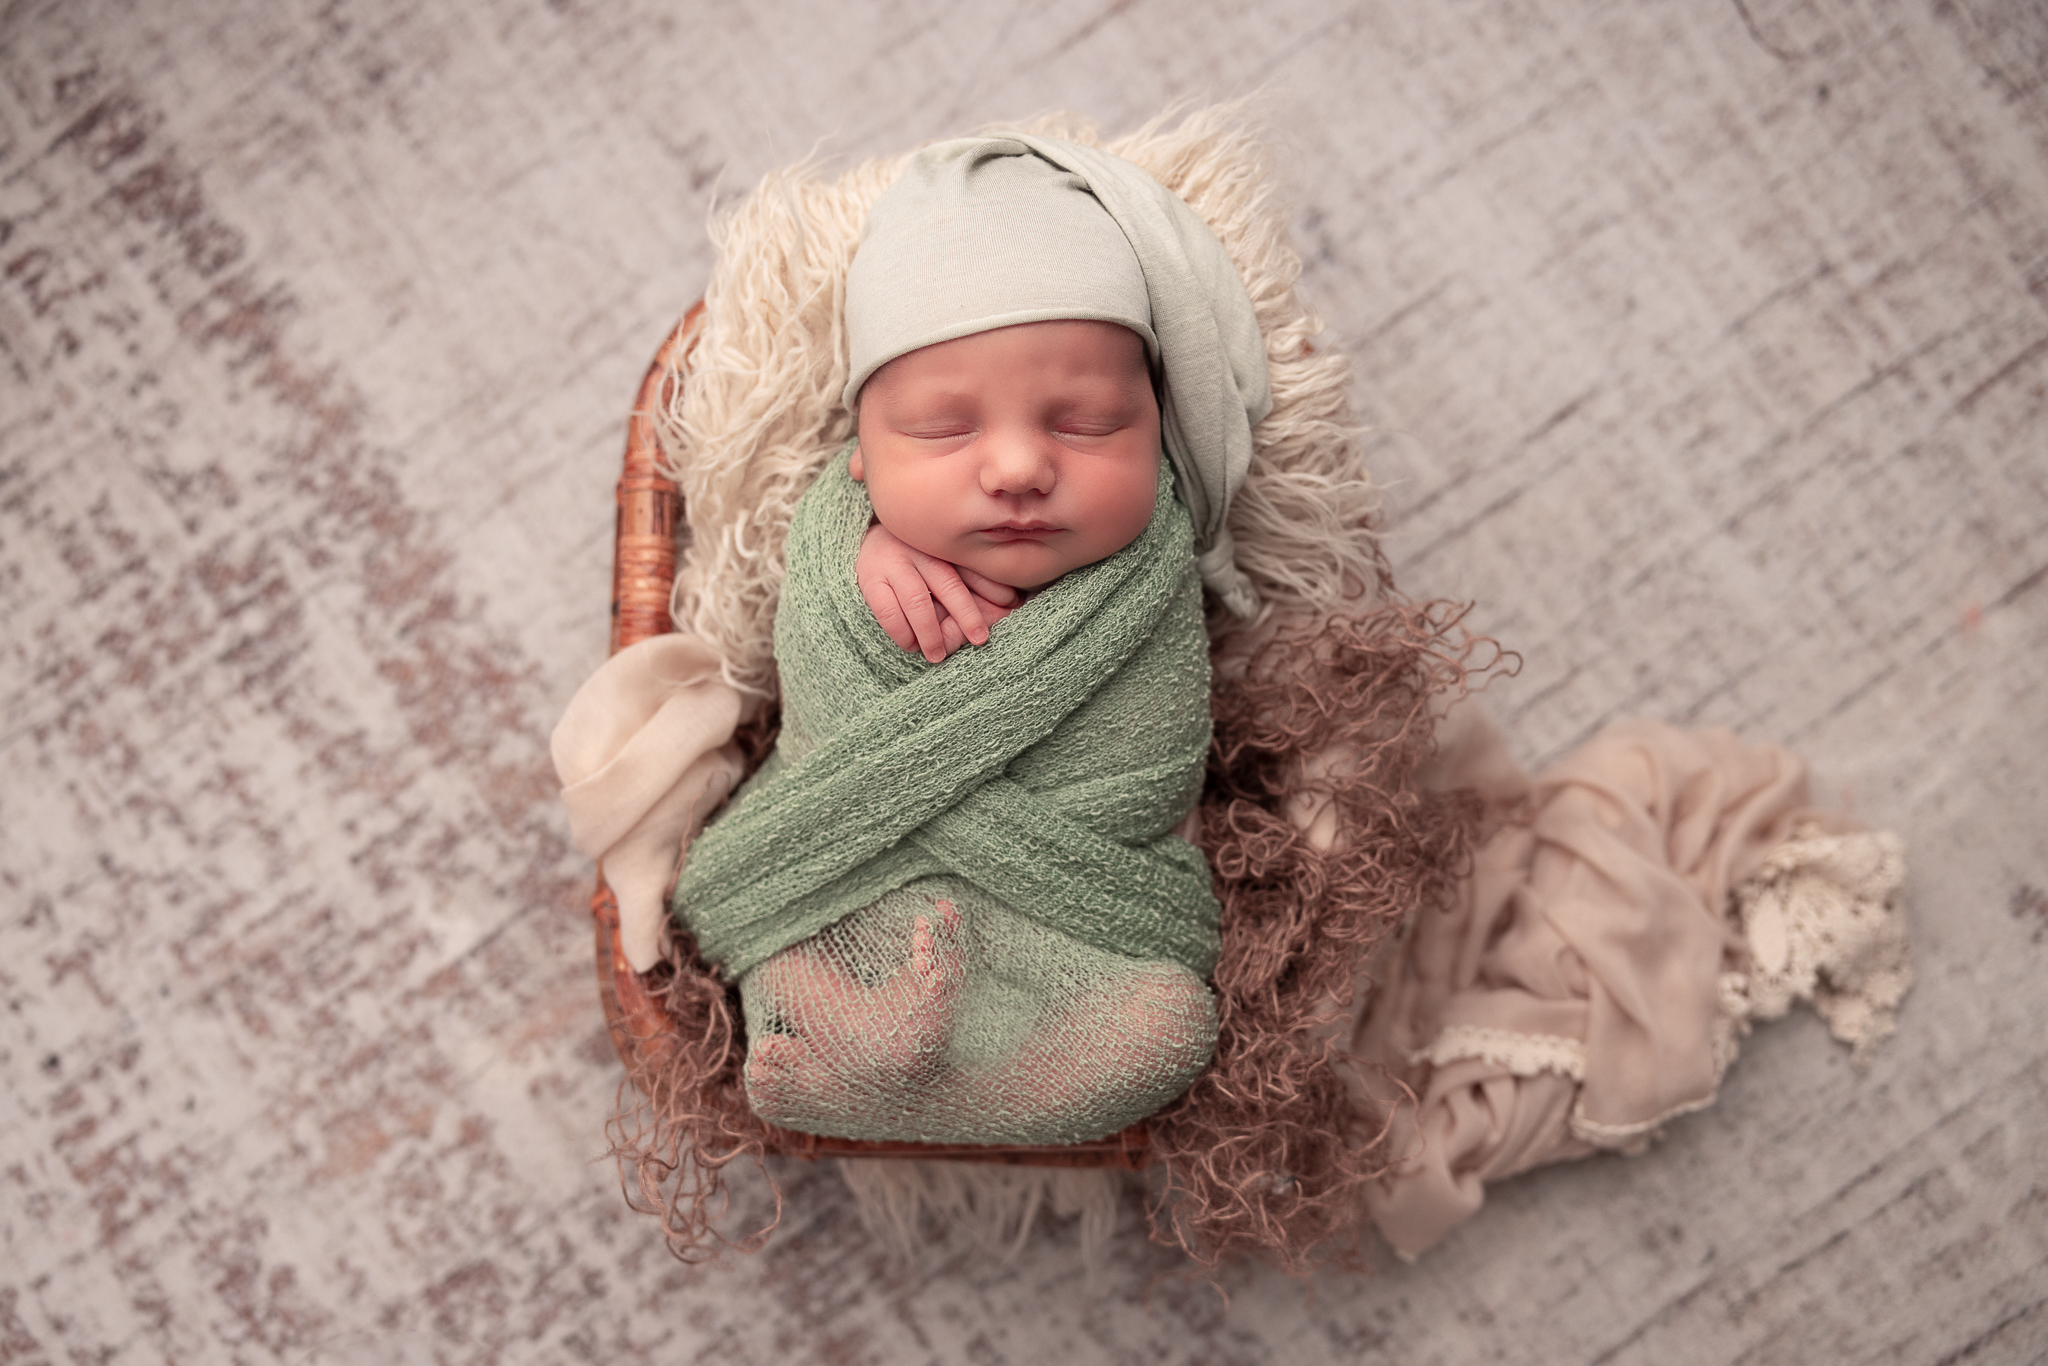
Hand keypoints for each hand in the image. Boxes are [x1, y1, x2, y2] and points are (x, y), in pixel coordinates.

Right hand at [855, 522, 1018, 661]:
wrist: (867, 542)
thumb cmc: (917, 560)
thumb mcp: (946, 563)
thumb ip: (975, 580)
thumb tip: (1013, 602)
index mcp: (941, 545)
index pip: (970, 567)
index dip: (992, 587)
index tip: (1011, 604)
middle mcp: (918, 550)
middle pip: (948, 584)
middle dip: (967, 614)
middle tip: (980, 639)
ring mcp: (892, 563)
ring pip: (917, 600)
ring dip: (930, 632)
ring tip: (937, 655)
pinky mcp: (870, 580)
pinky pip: (887, 610)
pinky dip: (901, 631)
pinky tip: (909, 645)